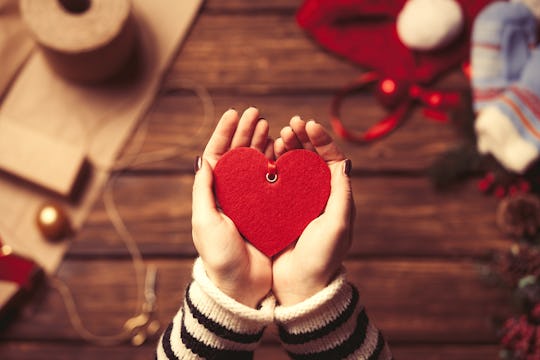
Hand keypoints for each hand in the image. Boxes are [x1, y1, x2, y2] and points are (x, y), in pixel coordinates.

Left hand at [192, 108, 272, 307]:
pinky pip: (271, 180)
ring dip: (261, 143)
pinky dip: (275, 162)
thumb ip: (204, 191)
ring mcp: (250, 201)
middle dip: (245, 132)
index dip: (224, 132)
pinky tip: (281, 149)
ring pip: (255, 164)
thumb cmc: (220, 258)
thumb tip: (203, 160)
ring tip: (271, 126)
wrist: (242, 287)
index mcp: (212, 194)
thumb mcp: (205, 223)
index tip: (234, 113)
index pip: (217, 155)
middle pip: (237, 155)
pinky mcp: (267, 210)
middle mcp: (231, 194)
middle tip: (257, 114)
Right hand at [272, 117, 354, 305]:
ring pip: (294, 166)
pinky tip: (267, 154)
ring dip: (288, 148)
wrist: (299, 286)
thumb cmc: (322, 257)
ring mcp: (297, 202)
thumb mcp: (338, 224)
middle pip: (312, 159)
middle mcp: (317, 197)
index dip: (322, 140)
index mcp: (335, 197)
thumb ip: (341, 192)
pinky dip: (273, 164)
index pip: (331, 160)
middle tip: (290, 125)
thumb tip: (343, 161)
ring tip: (279, 135)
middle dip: (303, 138)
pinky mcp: (279, 209)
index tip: (309, 125)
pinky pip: (277, 181)